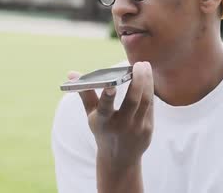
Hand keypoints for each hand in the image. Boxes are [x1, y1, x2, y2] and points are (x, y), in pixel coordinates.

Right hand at [68, 61, 153, 191]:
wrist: (119, 158)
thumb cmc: (103, 130)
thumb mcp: (91, 115)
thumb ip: (85, 93)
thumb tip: (72, 73)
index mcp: (102, 122)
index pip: (104, 108)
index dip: (107, 96)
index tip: (111, 84)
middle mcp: (120, 126)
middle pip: (132, 102)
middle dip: (137, 81)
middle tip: (138, 64)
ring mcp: (136, 128)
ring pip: (145, 101)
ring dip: (147, 82)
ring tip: (144, 66)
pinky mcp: (148, 128)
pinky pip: (150, 106)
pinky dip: (150, 90)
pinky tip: (148, 78)